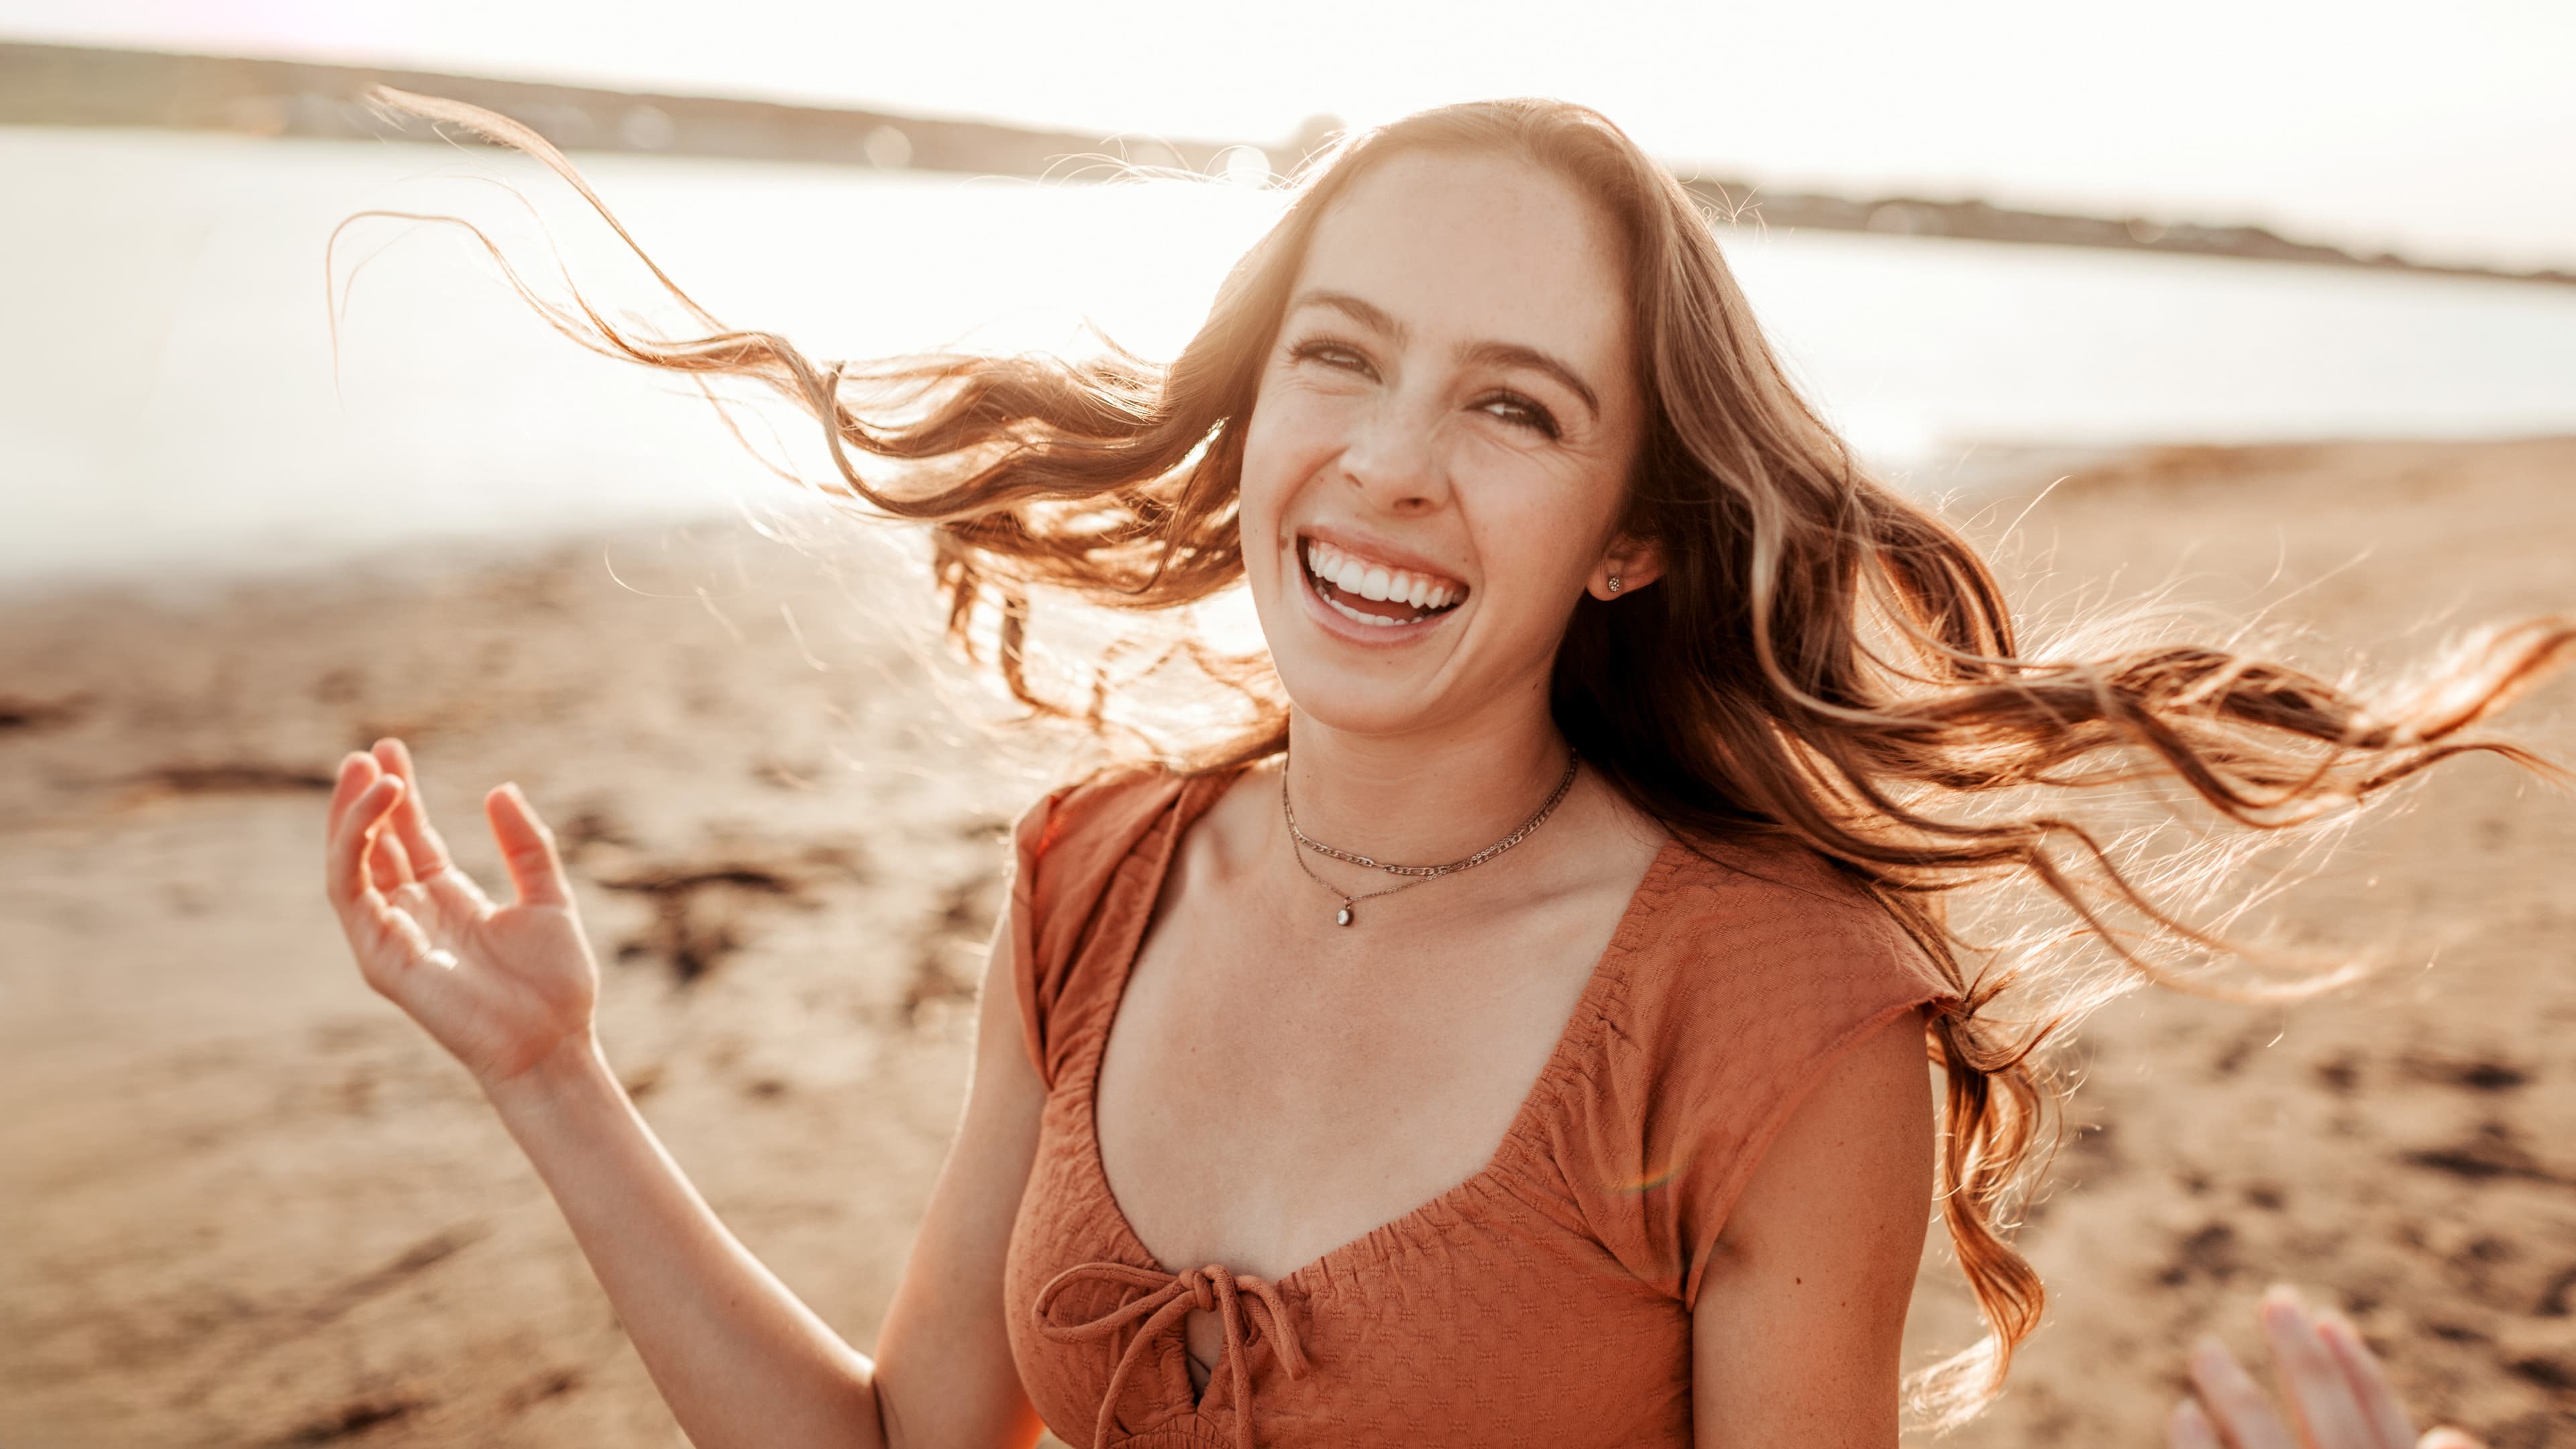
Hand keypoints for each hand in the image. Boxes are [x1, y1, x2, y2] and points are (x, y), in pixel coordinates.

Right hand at [322, 738, 600, 1092]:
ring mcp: (391, 937)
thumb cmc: (555, 985)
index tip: (390, 751)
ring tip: (366, 771)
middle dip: (364, 799)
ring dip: (351, 816)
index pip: (408, 840)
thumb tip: (499, 789)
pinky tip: (375, 810)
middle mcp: (413, 916)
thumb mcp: (549, 899)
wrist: (553, 1042)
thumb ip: (526, 846)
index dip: (399, 797)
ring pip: (349, 865)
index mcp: (449, 902)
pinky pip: (350, 894)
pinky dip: (354, 848)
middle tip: (368, 752)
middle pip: (372, 847)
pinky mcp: (380, 957)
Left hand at [2170, 1284, 2483, 1448]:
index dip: (2362, 1373)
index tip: (2332, 1319)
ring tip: (2207, 1350)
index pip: (2386, 1428)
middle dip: (2301, 1353)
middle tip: (2276, 1298)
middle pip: (2327, 1417)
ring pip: (2259, 1438)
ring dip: (2231, 1387)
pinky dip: (2197, 1443)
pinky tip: (2183, 1410)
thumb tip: (2453, 1431)